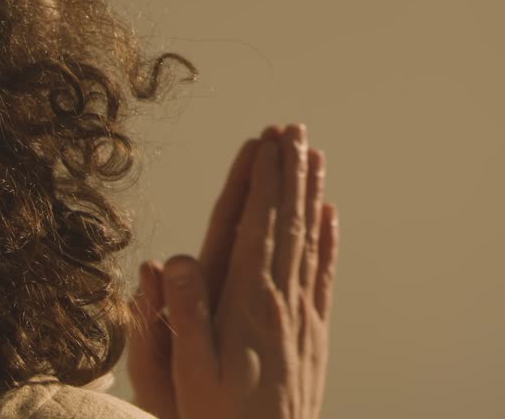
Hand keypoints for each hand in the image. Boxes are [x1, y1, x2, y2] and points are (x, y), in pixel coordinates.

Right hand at [127, 124, 338, 418]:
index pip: (257, 228)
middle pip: (289, 223)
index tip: (268, 143)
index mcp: (245, 305)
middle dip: (290, 173)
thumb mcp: (185, 374)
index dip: (263, 183)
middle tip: (294, 129)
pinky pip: (323, 275)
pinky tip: (329, 216)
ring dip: (310, 195)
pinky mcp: (314, 334)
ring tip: (314, 155)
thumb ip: (180, 315)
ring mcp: (302, 316)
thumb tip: (174, 259)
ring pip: (309, 241)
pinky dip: (327, 240)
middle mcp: (280, 302)